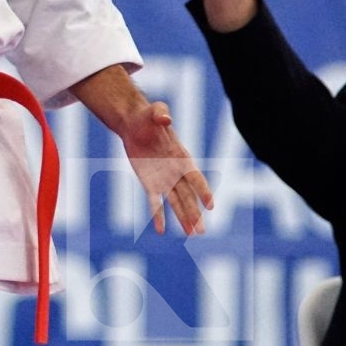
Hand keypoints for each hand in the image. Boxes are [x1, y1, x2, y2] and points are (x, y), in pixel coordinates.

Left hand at [117, 101, 213, 235]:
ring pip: (176, 203)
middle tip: (201, 231)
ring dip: (183, 218)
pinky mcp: (150, 183)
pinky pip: (155, 202)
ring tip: (192, 234)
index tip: (211, 206)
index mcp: (182, 157)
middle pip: (188, 196)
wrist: (134, 124)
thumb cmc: (148, 116)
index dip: (203, 191)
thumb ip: (161, 113)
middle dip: (194, 213)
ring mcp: (164, 180)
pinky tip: (161, 231)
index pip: (195, 177)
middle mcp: (176, 172)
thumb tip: (165, 118)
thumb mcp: (155, 112)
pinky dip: (158, 216)